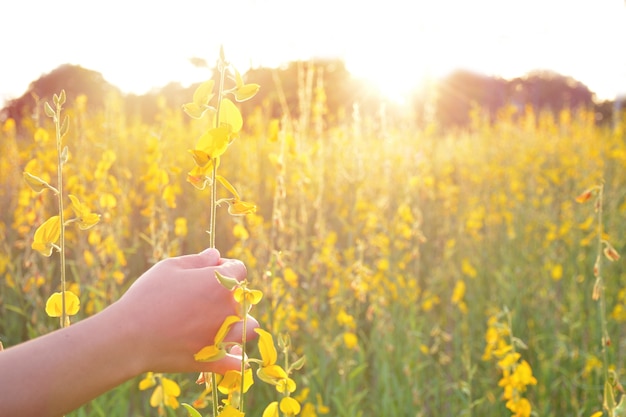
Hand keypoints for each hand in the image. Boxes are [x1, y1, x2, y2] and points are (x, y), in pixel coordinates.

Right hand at [113, 248, 258, 373]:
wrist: (130, 337)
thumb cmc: (148, 296)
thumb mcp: (170, 268)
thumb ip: (198, 260)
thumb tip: (216, 255)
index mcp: (221, 282)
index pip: (239, 269)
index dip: (225, 267)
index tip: (209, 272)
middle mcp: (229, 309)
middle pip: (244, 298)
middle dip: (230, 295)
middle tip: (205, 299)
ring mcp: (224, 336)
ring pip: (250, 329)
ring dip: (241, 325)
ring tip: (222, 325)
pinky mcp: (215, 360)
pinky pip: (236, 363)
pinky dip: (235, 359)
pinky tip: (227, 354)